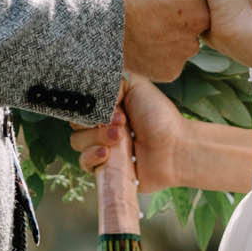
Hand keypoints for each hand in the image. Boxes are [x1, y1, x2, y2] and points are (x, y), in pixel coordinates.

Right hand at [68, 78, 188, 192]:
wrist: (174, 148)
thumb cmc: (160, 117)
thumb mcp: (136, 86)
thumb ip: (111, 81)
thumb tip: (92, 91)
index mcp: (107, 109)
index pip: (81, 106)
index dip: (88, 105)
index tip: (107, 107)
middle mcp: (102, 128)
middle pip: (77, 124)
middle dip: (95, 122)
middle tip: (121, 122)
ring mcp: (102, 149)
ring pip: (77, 142)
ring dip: (96, 138)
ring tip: (121, 137)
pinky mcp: (104, 169)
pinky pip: (84, 163)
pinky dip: (92, 156)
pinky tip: (107, 153)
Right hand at [101, 0, 220, 81]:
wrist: (94, 15)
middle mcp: (201, 19)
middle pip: (195, 11)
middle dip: (178, 5)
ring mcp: (187, 47)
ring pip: (184, 36)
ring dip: (170, 29)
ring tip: (144, 18)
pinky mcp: (171, 68)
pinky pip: (170, 57)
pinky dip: (159, 50)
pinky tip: (143, 37)